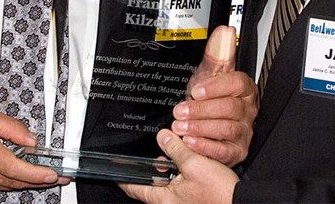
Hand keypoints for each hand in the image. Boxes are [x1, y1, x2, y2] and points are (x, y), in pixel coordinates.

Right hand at [0, 104, 69, 191]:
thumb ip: (11, 127)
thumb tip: (31, 140)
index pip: (15, 168)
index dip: (37, 174)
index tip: (52, 173)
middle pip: (15, 181)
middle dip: (40, 181)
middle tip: (59, 176)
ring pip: (8, 186)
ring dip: (28, 182)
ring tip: (46, 176)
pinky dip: (13, 181)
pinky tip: (23, 175)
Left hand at [119, 129, 237, 203]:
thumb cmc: (219, 194)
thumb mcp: (195, 163)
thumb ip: (176, 148)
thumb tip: (163, 136)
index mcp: (163, 198)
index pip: (134, 187)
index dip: (123, 176)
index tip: (115, 169)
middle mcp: (170, 203)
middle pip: (151, 183)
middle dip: (152, 166)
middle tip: (154, 150)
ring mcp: (181, 203)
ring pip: (167, 183)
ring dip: (168, 168)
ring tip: (173, 151)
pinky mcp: (193, 201)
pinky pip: (180, 186)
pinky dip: (180, 174)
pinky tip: (189, 162)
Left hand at [171, 26, 256, 165]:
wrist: (203, 122)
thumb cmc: (208, 97)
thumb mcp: (207, 73)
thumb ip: (216, 54)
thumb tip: (225, 31)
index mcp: (244, 88)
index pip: (237, 83)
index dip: (216, 87)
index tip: (196, 90)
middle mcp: (247, 110)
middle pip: (229, 108)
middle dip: (201, 110)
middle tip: (180, 110)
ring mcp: (243, 131)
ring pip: (226, 129)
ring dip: (200, 128)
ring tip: (181, 127)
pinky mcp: (237, 150)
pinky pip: (224, 151)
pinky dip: (206, 147)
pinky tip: (190, 142)